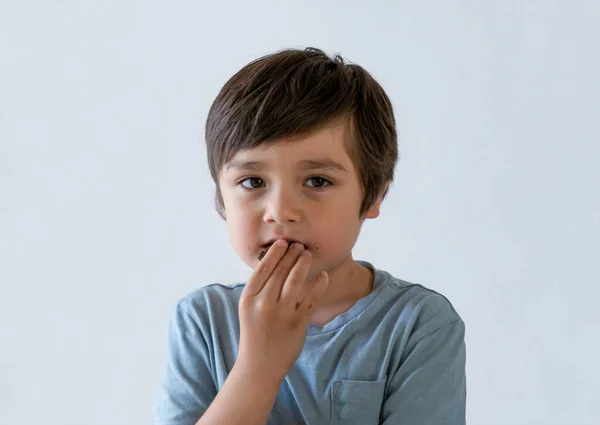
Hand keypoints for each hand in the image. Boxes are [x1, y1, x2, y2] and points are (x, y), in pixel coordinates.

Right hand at [236, 239, 328, 383]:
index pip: (263, 269)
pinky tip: (323, 275)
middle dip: (291, 254)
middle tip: (299, 245)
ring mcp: (282, 313)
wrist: (260, 365)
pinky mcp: (298, 322)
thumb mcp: (249, 309)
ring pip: (295, 280)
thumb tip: (274, 263)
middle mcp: (264, 304)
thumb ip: (259, 289)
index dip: (274, 253)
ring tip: (307, 254)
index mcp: (248, 298)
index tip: (282, 242)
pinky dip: (319, 284)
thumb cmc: (255, 333)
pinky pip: (311, 298)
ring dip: (303, 263)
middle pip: (280, 272)